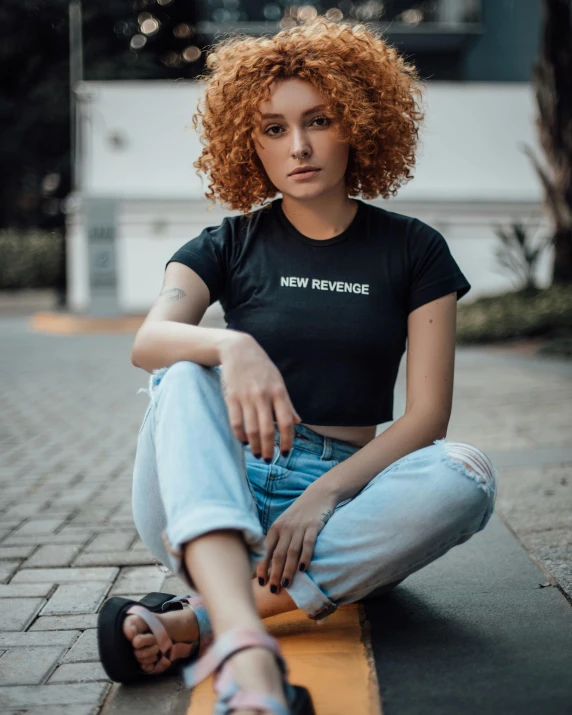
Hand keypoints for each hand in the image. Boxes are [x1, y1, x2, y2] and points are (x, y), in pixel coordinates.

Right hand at [218, 332, 301, 460]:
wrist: (238, 349)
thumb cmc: (262, 367)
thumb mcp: (278, 381)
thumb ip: (287, 403)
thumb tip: (298, 422)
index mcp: (278, 392)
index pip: (286, 422)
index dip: (287, 440)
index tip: (286, 453)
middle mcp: (263, 395)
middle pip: (267, 430)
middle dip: (269, 449)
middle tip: (269, 460)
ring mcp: (246, 397)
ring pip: (251, 429)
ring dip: (255, 446)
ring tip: (257, 454)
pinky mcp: (231, 397)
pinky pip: (236, 422)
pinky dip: (240, 435)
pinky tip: (244, 441)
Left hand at [256, 483, 337, 593]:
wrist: (318, 494)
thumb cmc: (299, 513)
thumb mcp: (284, 523)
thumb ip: (276, 540)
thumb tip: (266, 562)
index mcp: (275, 528)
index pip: (265, 550)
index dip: (262, 567)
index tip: (260, 583)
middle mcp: (285, 528)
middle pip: (278, 554)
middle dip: (274, 573)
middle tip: (273, 590)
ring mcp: (299, 527)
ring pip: (291, 552)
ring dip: (288, 570)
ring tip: (285, 585)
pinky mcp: (313, 526)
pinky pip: (308, 544)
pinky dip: (305, 557)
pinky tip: (304, 569)